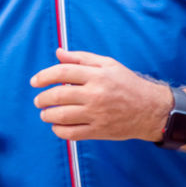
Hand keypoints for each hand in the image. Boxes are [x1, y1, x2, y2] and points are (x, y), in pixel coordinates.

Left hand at [30, 48, 169, 141]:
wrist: (151, 110)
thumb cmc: (127, 84)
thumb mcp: (107, 65)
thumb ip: (80, 58)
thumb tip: (57, 53)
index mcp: (97, 75)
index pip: (61, 72)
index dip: (43, 76)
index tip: (34, 82)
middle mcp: (96, 94)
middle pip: (57, 96)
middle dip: (42, 99)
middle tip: (38, 101)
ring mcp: (97, 114)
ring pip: (61, 116)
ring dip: (47, 115)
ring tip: (45, 114)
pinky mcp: (99, 130)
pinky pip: (71, 133)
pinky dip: (59, 131)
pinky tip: (57, 126)